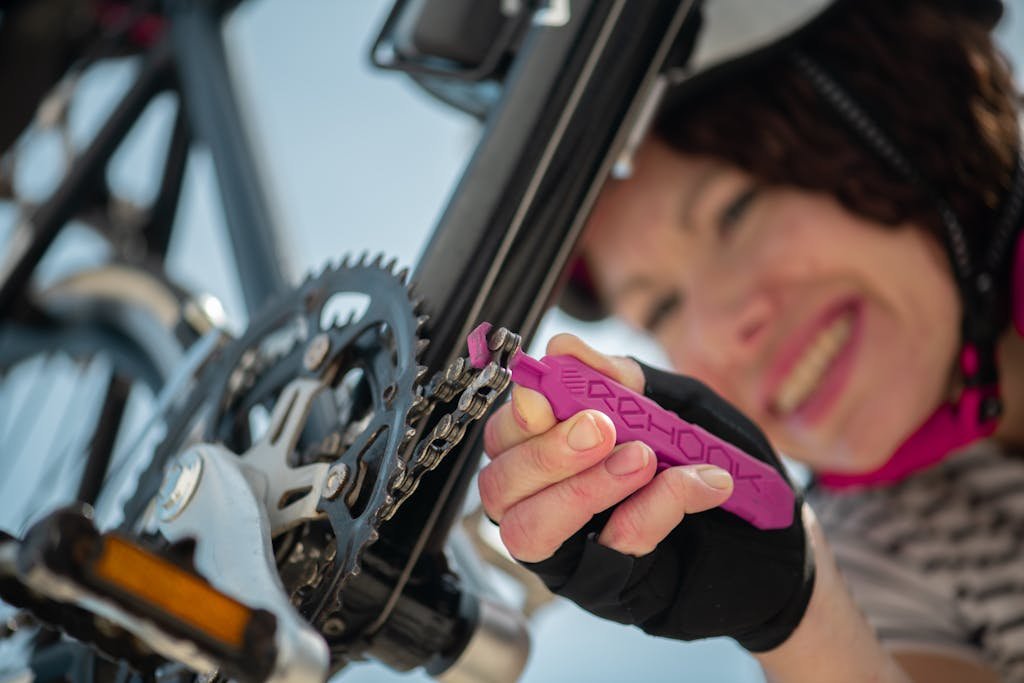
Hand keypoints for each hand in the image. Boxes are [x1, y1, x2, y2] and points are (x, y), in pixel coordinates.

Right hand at [478, 333, 813, 651]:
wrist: (776, 530)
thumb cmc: (715, 459)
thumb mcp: (673, 402)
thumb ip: (619, 379)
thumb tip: (563, 348)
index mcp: (552, 450)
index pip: (503, 438)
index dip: (516, 418)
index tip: (545, 397)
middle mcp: (548, 502)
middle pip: (500, 486)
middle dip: (547, 453)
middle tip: (602, 427)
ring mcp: (573, 552)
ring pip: (530, 531)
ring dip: (582, 490)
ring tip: (642, 458)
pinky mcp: (611, 588)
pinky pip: (609, 550)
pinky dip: (650, 511)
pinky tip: (692, 485)